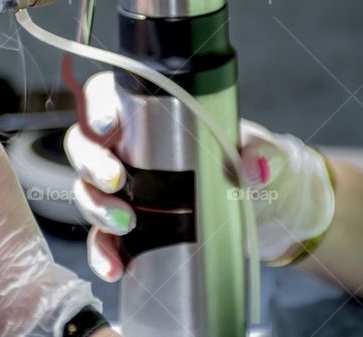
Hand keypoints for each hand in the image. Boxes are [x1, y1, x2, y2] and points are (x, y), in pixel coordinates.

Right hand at [64, 71, 334, 280]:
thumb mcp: (270, 156)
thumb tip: (255, 167)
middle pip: (86, 146)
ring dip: (96, 208)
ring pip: (88, 192)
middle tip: (117, 181)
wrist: (276, 216)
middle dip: (92, 165)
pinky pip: (102, 239)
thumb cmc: (264, 170)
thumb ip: (265, 156)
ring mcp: (129, 191)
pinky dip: (102, 252)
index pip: (108, 96)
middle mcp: (133, 150)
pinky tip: (115, 267)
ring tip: (125, 225)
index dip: (96, 106)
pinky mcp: (132, 230)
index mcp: (157, 116)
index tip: (108, 127)